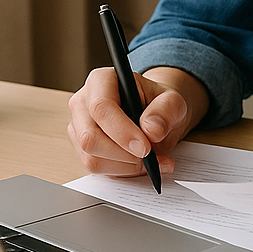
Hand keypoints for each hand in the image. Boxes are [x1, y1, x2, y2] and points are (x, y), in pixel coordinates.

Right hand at [67, 66, 207, 177]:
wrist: (156, 115)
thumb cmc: (159, 104)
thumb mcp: (173, 100)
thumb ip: (166, 110)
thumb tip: (151, 129)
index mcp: (102, 80)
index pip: (101, 107)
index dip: (122, 131)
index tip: (145, 147)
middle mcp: (83, 102)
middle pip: (90, 137)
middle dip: (124, 154)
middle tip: (152, 157)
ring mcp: (79, 127)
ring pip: (91, 158)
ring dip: (125, 166)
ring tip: (154, 161)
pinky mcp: (81, 149)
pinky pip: (96, 168)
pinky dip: (122, 171)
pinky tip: (142, 165)